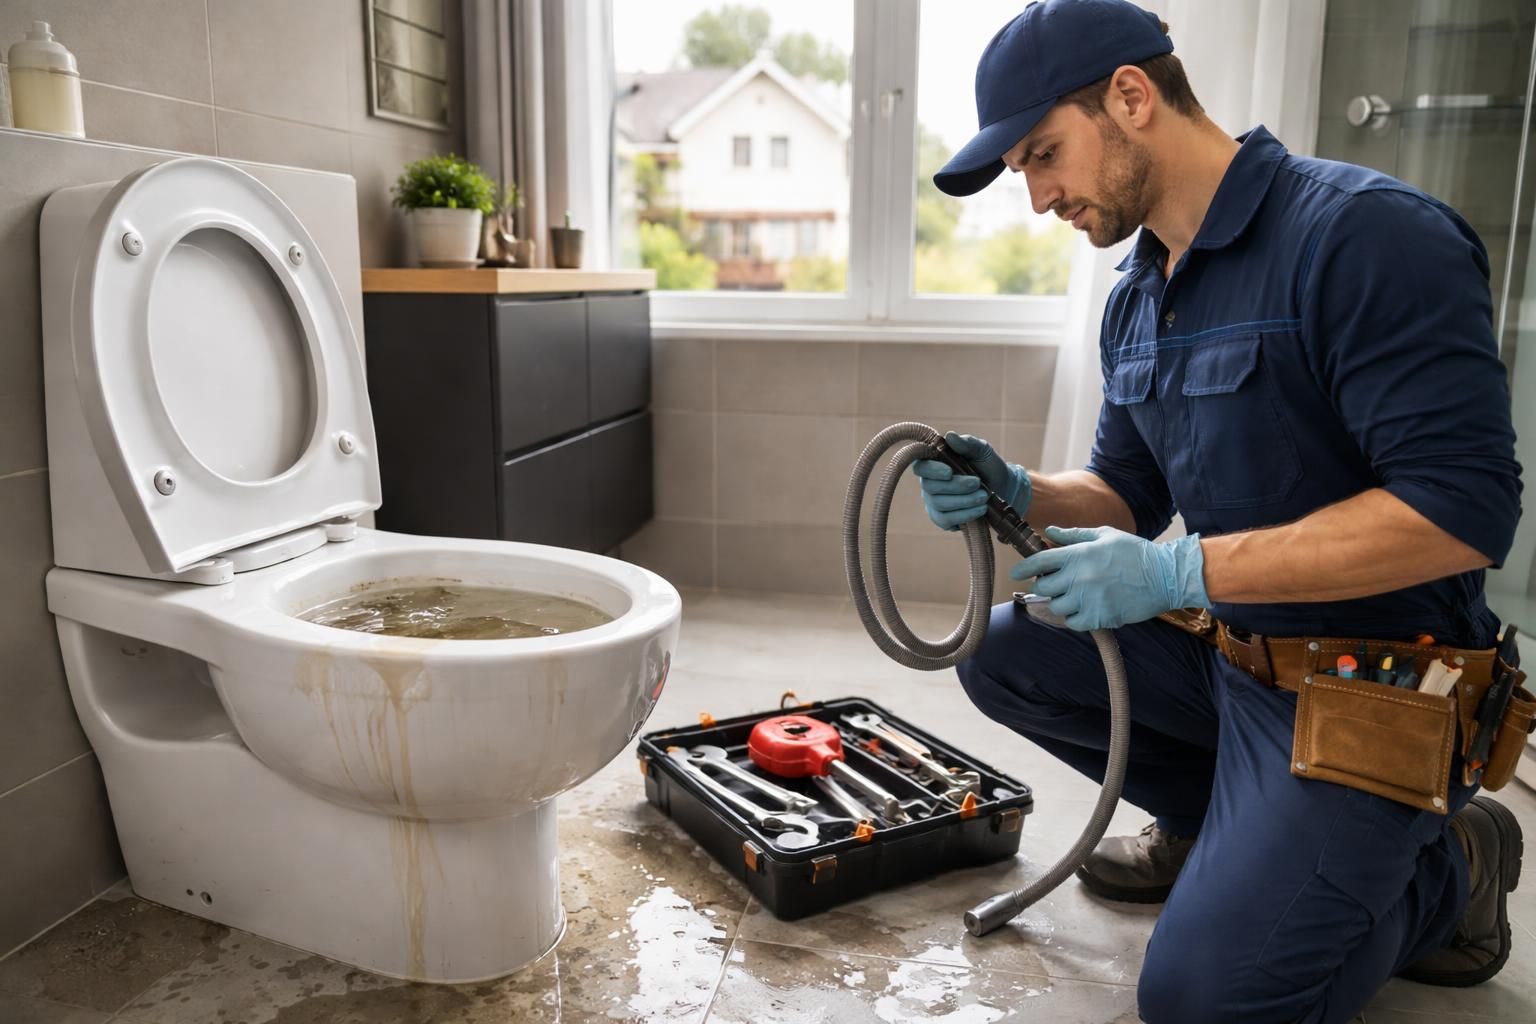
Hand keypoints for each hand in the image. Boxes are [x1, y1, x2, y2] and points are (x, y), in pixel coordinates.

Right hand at [911, 432, 1031, 530]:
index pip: (920, 466)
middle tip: (978, 483)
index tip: (949, 471)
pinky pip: (946, 520)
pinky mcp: (942, 519)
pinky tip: (981, 509)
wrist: (1003, 489)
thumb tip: (950, 436)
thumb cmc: (988, 466)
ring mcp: (934, 502)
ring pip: (939, 504)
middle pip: (930, 487)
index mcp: (934, 463)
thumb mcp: (982, 451)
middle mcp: (929, 483)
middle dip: (956, 486)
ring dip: (964, 500)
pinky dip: (965, 514)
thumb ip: (967, 443)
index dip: (931, 470)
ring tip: (984, 497)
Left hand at [1010, 526, 1208, 630]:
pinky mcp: (1099, 617)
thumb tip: (1050, 532)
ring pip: (1056, 607)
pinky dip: (1075, 618)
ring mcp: (1087, 599)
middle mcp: (1078, 577)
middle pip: (1043, 587)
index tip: (1015, 573)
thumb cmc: (1135, 552)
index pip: (1038, 561)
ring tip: (1076, 596)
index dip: (1022, 568)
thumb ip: (1074, 535)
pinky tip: (1086, 609)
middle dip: (1045, 585)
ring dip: (1061, 602)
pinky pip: (1073, 622)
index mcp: (1078, 554)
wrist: (1165, 576)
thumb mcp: (1104, 536)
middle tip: (1056, 583)